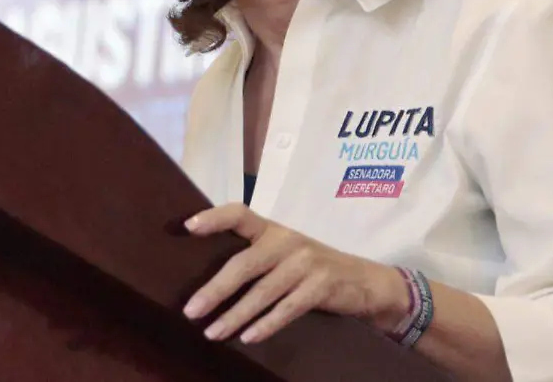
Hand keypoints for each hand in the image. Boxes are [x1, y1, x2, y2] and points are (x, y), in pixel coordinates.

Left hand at [182, 203, 408, 343]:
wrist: (364, 280)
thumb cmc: (311, 267)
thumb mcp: (284, 252)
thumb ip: (254, 256)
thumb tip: (206, 280)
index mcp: (272, 229)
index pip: (240, 213)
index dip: (214, 218)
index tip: (188, 227)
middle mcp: (287, 241)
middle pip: (244, 263)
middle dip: (215, 289)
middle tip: (191, 311)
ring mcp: (305, 263)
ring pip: (262, 292)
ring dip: (235, 315)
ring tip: (212, 332)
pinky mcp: (321, 286)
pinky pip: (287, 308)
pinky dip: (266, 324)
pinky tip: (248, 337)